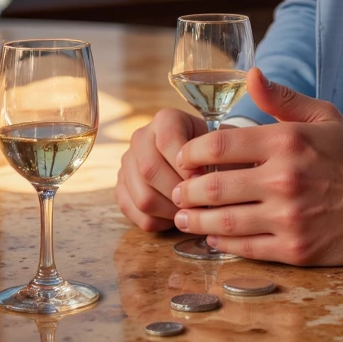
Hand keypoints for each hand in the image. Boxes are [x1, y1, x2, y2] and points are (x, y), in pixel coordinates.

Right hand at [115, 107, 208, 230]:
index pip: (167, 140)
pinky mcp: (122, 189)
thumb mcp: (220, 146)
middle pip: (149, 170)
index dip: (185, 165)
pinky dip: (160, 222)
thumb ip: (215, 158)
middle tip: (200, 203)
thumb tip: (204, 182)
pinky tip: (178, 216)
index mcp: (165, 119)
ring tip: (192, 212)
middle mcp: (141, 137)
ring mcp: (128, 164)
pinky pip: (137, 214)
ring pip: (143, 197)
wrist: (202, 159)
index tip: (203, 179)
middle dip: (178, 192)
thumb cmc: (215, 153)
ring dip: (171, 211)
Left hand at [170, 69, 342, 265]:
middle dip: (186, 190)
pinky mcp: (294, 248)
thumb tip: (250, 74)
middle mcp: (284, 179)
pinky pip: (244, 248)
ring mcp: (289, 217)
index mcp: (287, 142)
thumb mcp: (322, 116)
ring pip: (222, 221)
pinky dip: (220, 242)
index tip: (185, 158)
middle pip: (213, 187)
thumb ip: (281, 97)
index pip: (218, 145)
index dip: (191, 152)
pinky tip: (212, 235)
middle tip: (178, 191)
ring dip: (195, 219)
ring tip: (184, 216)